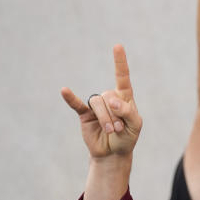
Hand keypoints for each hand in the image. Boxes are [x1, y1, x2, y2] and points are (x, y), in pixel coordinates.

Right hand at [62, 44, 141, 158]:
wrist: (113, 153)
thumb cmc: (127, 137)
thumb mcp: (135, 125)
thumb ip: (127, 111)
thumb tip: (112, 100)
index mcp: (124, 97)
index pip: (122, 76)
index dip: (119, 61)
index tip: (117, 46)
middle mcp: (109, 97)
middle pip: (109, 96)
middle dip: (115, 115)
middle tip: (119, 129)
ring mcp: (96, 106)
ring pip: (98, 103)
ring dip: (105, 119)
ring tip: (110, 131)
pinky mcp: (84, 114)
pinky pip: (76, 104)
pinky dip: (70, 98)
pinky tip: (64, 90)